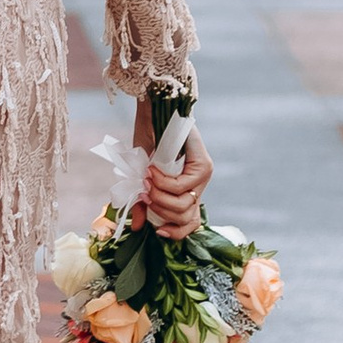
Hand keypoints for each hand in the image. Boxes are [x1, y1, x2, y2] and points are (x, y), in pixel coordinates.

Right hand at [142, 127, 212, 241]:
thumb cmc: (148, 140)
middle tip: (144, 193)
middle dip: (159, 210)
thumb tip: (138, 228)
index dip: (176, 233)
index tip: (156, 230)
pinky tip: (152, 171)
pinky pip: (181, 187)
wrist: (154, 110)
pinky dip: (162, 183)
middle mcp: (199, 185)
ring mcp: (204, 175)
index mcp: (187, 190)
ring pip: (183, 205)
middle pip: (184, 218)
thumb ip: (143, 202)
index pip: (190, 224)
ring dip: (158, 197)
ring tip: (146, 181)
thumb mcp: (142, 176)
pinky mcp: (204, 165)